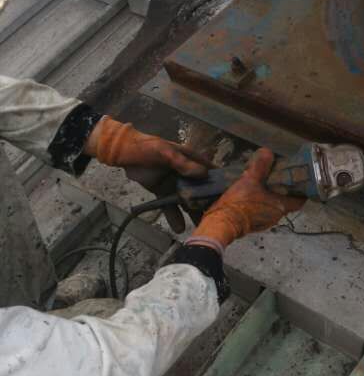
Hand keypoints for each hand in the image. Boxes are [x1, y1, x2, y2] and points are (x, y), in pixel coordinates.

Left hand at [85, 116, 213, 232]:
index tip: (228, 197)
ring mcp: (174, 182)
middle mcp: (185, 172)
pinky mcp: (163, 191)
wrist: (123, 153)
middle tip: (214, 218)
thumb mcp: (165, 152)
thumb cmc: (146, 147)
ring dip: (192, 213)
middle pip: (200, 189)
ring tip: (199, 227)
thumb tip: (203, 174)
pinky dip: (174, 216)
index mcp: (190, 159)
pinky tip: (179, 228)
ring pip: (186, 200)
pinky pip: (170, 205)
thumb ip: (183, 164)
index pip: (209, 171)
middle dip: (206, 203)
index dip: (219, 183)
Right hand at [191, 148, 299, 248]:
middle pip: (286, 202)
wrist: (221, 224)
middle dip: (283, 190)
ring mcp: (265, 222)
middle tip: (278, 176)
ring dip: (270, 196)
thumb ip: (260, 165)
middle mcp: (276, 216)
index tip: (299, 181)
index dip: (301, 191)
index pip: (300, 200)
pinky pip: (262, 211)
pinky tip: (252, 193)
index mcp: (280, 207)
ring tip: (263, 182)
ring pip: (273, 206)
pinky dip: (261, 202)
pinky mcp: (254, 224)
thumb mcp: (249, 179)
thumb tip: (267, 152)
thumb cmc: (239, 203)